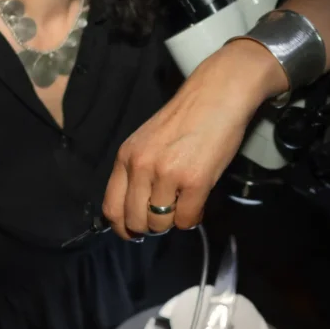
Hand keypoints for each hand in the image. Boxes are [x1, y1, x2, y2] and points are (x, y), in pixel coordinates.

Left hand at [102, 41, 284, 237]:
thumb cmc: (186, 118)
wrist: (217, 96)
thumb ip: (138, 170)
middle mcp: (141, 167)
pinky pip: (186, 219)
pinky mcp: (194, 181)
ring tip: (184, 204)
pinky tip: (198, 202)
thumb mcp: (148, 141)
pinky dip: (193, 218)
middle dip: (151, 227)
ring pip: (161, 224)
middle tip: (166, 217)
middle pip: (135, 221)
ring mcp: (167, 175)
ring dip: (173, 222)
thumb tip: (136, 207)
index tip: (135, 232)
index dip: (123, 227)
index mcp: (126, 157)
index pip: (111, 207)